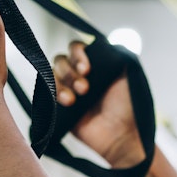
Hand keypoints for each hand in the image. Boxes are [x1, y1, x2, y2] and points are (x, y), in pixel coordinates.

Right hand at [53, 41, 143, 167]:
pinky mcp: (59, 106)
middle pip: (61, 59)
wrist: (122, 135)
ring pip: (52, 74)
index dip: (78, 54)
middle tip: (85, 88)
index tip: (87, 68)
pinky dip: (55, 93)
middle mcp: (80, 75)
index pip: (77, 48)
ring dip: (63, 82)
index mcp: (95, 65)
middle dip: (71, 71)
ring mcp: (69, 90)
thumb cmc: (129, 106)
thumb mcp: (127, 75)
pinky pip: (46, 92)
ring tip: (76, 99)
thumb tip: (98, 41)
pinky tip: (68, 102)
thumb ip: (114, 54)